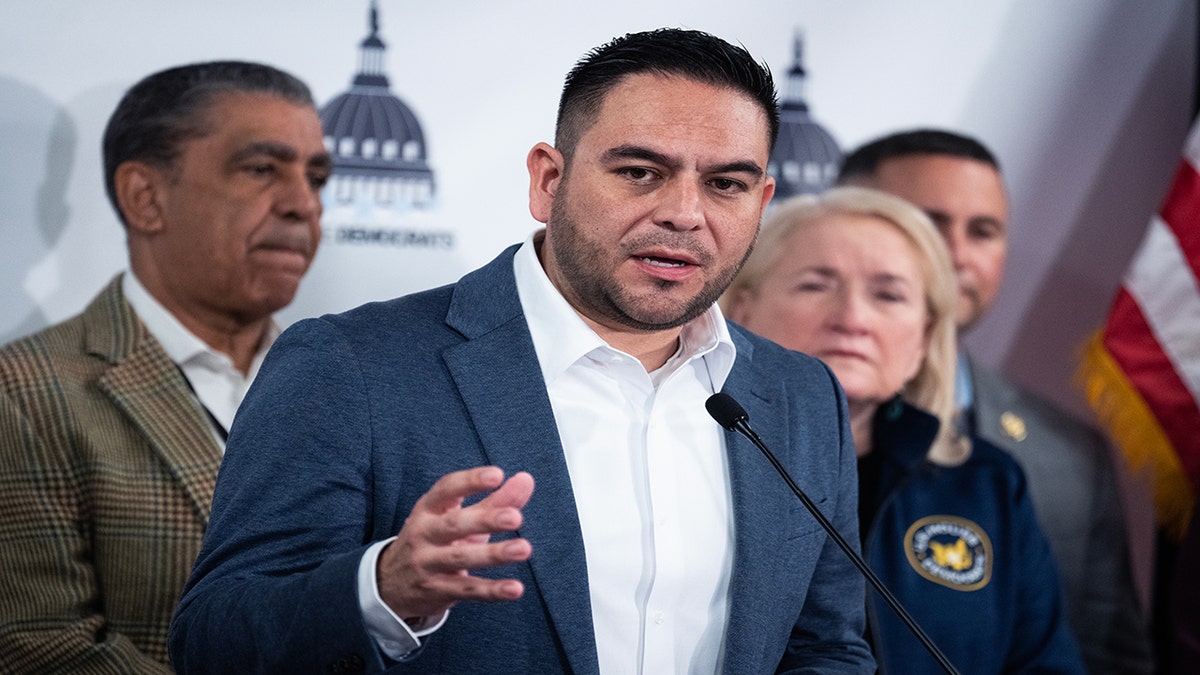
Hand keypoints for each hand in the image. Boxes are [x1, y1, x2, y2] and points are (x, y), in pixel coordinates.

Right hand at [377, 466, 533, 619]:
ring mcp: (427, 563)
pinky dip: (492, 590)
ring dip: (494, 554)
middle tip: (516, 517)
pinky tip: (515, 588)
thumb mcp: (458, 517)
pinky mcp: (436, 591)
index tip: (497, 475)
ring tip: (523, 549)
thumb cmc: (436, 540)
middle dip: (485, 520)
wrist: (392, 582)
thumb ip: (494, 500)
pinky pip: (467, 590)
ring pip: (461, 558)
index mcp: (428, 508)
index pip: (446, 489)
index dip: (470, 481)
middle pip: (454, 524)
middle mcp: (423, 533)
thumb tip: (526, 479)